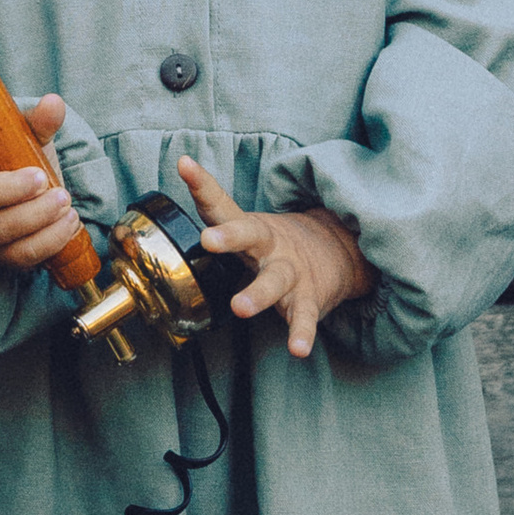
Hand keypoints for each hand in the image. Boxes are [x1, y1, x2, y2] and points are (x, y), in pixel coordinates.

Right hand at [0, 93, 78, 268]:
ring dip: (34, 217)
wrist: (36, 193)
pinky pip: (18, 254)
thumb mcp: (28, 136)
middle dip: (10, 190)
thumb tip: (53, 103)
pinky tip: (68, 221)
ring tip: (64, 200)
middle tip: (42, 179)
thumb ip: (39, 121)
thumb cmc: (21, 158)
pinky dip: (47, 240)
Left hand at [178, 156, 373, 356]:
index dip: (202, 185)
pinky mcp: (309, 299)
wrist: (338, 254)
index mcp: (249, 228)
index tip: (184, 165)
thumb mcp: (247, 227)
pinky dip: (301, 333)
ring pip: (274, 281)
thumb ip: (215, 217)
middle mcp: (269, 246)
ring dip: (257, 294)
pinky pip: (305, 318)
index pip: (221, 204)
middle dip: (229, 236)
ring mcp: (291, 273)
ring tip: (240, 307)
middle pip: (250, 235)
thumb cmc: (275, 244)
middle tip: (208, 239)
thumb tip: (175, 187)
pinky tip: (298, 349)